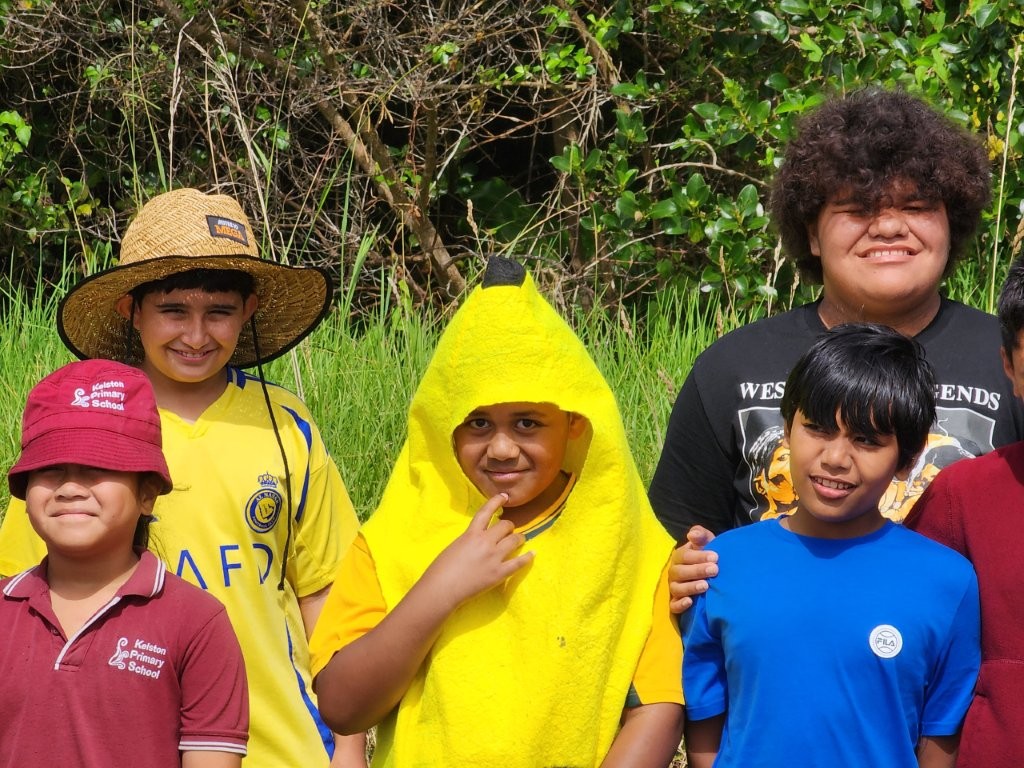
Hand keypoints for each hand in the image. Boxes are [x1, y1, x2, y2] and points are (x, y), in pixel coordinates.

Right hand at [421, 493, 533, 609]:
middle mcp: (485, 542)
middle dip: (508, 527)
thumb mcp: (455, 545)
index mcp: (471, 534)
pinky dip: (527, 558)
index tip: (504, 496)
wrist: (441, 588)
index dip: (496, 501)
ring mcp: (494, 557)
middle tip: (508, 531)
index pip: (486, 512)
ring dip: (519, 538)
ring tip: (520, 539)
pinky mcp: (499, 573)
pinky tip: (532, 554)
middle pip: (505, 526)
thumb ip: (469, 540)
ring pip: (514, 540)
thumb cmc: (440, 568)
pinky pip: (518, 563)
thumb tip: (478, 540)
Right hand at [668, 525, 717, 614]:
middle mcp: (674, 572)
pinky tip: (690, 602)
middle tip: (714, 570)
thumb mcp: (708, 543)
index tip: (715, 557)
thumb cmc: (709, 557)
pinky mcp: (676, 603)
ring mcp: (674, 588)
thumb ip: (701, 535)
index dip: (698, 556)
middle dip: (697, 571)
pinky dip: (680, 604)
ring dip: (690, 587)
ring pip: (676, 588)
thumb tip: (692, 535)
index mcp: (680, 557)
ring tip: (706, 586)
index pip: (684, 556)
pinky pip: (674, 606)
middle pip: (680, 572)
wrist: (713, 575)